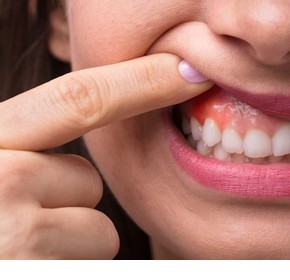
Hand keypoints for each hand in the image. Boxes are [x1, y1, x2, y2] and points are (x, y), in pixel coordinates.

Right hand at [0, 53, 211, 258]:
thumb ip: (18, 148)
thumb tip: (85, 154)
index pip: (77, 100)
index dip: (139, 82)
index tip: (186, 73)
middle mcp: (1, 182)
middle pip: (88, 182)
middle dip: (64, 204)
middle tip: (8, 226)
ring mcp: (21, 237)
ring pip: (98, 233)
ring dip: (67, 248)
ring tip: (14, 254)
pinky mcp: (43, 274)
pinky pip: (94, 269)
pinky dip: (69, 273)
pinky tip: (27, 269)